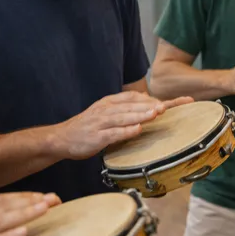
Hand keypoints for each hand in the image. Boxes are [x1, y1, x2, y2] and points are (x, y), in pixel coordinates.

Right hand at [60, 91, 193, 158]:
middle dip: (150, 106)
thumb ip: (126, 108)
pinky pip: (112, 133)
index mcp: (110, 102)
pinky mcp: (95, 137)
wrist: (61, 138)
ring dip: (141, 115)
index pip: (135, 97)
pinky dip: (125, 131)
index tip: (173, 103)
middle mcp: (106, 110)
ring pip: (124, 117)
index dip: (153, 99)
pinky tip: (137, 130)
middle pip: (132, 106)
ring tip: (156, 114)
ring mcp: (100, 123)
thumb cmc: (88, 127)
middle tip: (168, 107)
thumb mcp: (106, 113)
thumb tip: (149, 104)